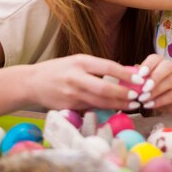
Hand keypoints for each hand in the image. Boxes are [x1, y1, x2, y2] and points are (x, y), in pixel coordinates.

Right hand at [28, 54, 143, 110]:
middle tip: (138, 96)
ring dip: (118, 105)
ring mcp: (72, 95)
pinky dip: (106, 110)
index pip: (107, 67)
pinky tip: (117, 109)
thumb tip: (127, 72)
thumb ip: (99, 67)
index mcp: (80, 62)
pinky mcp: (69, 107)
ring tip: (133, 105)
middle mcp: (76, 78)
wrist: (31, 83)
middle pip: (104, 89)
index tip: (140, 79)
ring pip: (100, 103)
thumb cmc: (59, 69)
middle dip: (123, 94)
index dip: (125, 74)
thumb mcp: (78, 61)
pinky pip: (92, 109)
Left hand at [137, 54, 171, 114]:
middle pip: (168, 66)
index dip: (148, 65)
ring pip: (171, 81)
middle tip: (144, 88)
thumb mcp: (144, 83)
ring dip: (156, 91)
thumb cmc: (154, 90)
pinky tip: (149, 105)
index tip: (139, 75)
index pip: (156, 58)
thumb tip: (130, 72)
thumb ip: (138, 77)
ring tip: (143, 99)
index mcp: (161, 63)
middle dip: (155, 76)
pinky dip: (160, 101)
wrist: (169, 105)